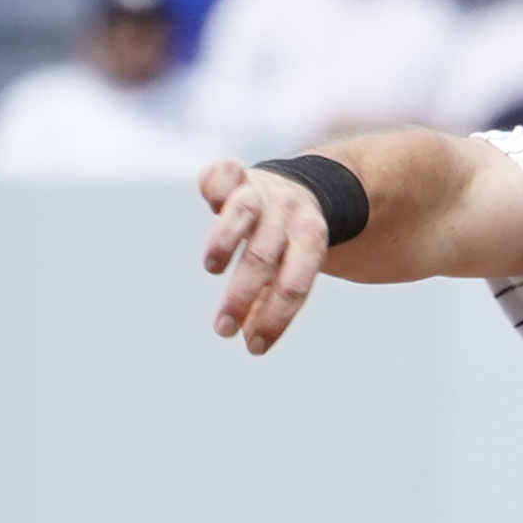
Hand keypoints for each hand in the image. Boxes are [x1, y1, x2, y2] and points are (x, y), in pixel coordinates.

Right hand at [200, 158, 327, 355]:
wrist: (300, 189)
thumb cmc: (290, 242)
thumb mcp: (293, 268)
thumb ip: (272, 300)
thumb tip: (253, 341)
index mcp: (312, 240)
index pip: (294, 284)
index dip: (275, 318)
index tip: (254, 348)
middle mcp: (289, 214)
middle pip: (265, 256)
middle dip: (242, 297)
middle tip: (223, 330)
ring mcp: (263, 190)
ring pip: (244, 211)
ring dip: (224, 242)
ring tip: (212, 269)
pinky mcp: (237, 174)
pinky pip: (223, 174)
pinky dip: (215, 186)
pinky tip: (211, 204)